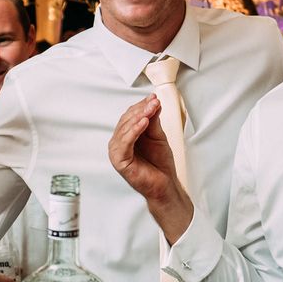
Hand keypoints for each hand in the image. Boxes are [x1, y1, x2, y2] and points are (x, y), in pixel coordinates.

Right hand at [108, 95, 192, 243]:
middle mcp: (119, 142)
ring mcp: (117, 152)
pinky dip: (134, 131)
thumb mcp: (158, 136)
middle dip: (141, 110)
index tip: (153, 97)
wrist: (165, 184)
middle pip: (126, 120)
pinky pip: (125, 143)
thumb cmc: (160, 163)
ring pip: (124, 129)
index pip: (130, 116)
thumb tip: (153, 102)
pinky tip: (143, 122)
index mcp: (126, 135)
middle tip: (153, 102)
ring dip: (138, 117)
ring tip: (150, 109)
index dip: (142, 105)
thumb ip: (153, 120)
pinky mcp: (119, 161)